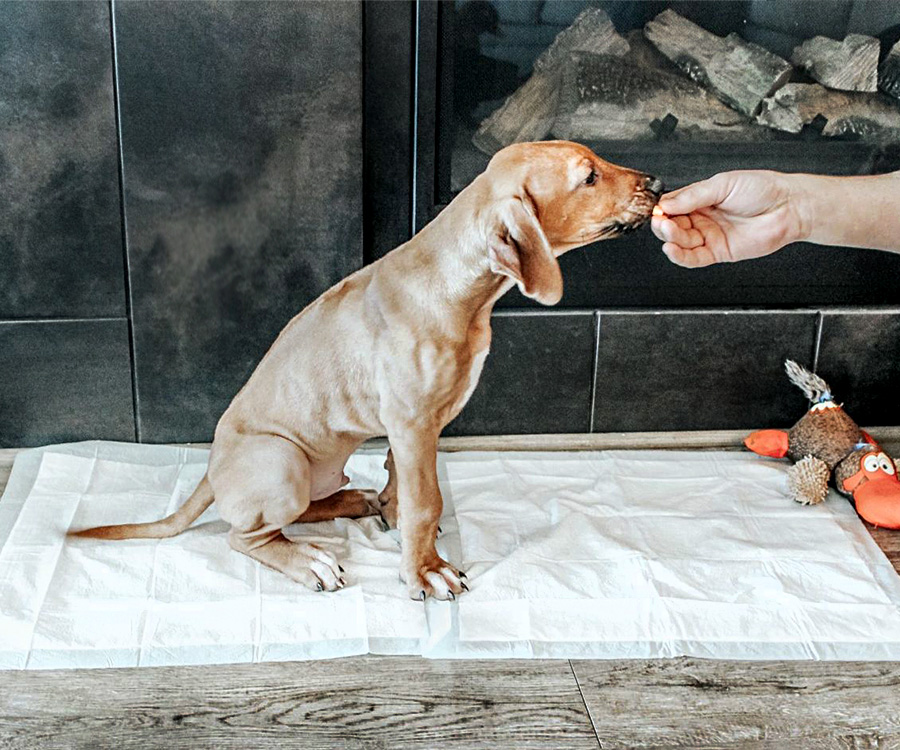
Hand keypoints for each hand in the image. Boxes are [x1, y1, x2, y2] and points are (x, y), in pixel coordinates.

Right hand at [651, 171, 806, 267]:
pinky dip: (679, 256)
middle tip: (661, 220)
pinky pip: (693, 259)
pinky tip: (671, 249)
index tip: (657, 209)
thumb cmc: (763, 190)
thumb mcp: (723, 184)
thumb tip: (666, 204)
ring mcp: (710, 236)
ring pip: (681, 242)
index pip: (672, 206)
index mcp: (702, 199)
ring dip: (670, 238)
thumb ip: (693, 195)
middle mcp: (703, 219)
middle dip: (664, 224)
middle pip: (672, 226)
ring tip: (668, 229)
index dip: (662, 209)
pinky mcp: (718, 252)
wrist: (788, 206)